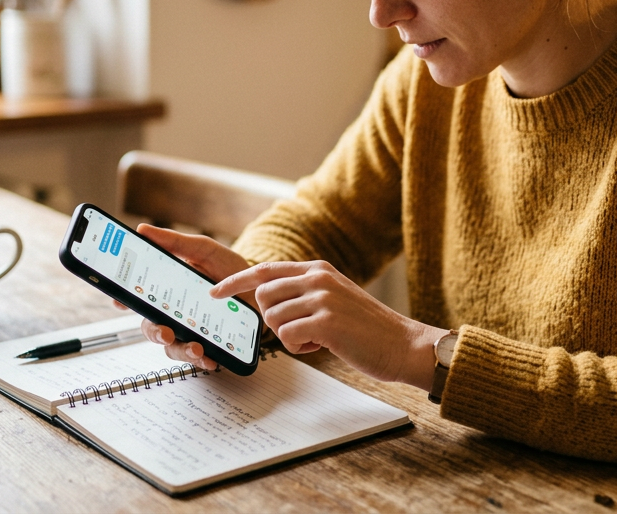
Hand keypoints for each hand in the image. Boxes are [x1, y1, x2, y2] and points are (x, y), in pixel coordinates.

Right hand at [121, 224, 255, 371]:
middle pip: (151, 326)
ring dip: (181, 350)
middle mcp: (174, 312)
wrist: (261, 288)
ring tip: (196, 348)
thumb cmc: (228, 268)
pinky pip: (198, 358)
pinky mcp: (208, 344)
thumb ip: (175, 242)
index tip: (120, 303)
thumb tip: (143, 230)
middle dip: (155, 332)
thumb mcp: (204, 251)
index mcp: (167, 289)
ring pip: (172, 347)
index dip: (124, 301)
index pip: (139, 297)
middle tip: (166, 332)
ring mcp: (189, 330)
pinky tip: (211, 360)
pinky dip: (202, 361)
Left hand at [212, 260, 445, 389]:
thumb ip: (305, 291)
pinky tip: (321, 346)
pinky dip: (299, 348)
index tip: (214, 292)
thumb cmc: (366, 328)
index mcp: (318, 268)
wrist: (402, 343)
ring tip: (316, 338)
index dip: (235, 282)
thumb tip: (268, 300)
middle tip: (298, 330)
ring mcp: (322, 298)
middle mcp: (318, 277)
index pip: (265, 270)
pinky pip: (287, 337)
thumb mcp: (334, 296)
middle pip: (263, 296)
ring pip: (273, 319)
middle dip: (272, 320)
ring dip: (288, 336)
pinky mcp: (326, 322)